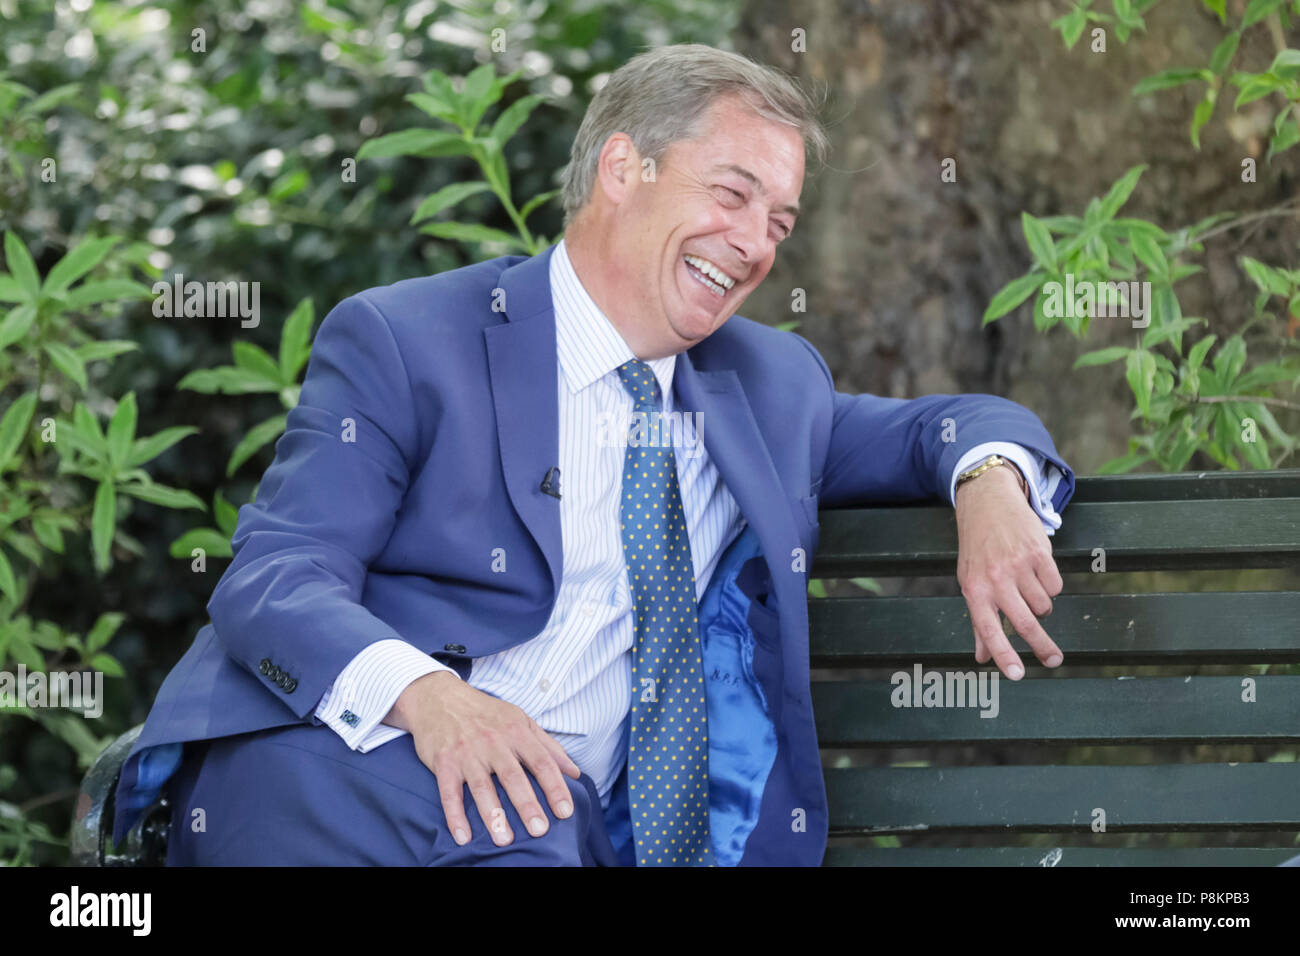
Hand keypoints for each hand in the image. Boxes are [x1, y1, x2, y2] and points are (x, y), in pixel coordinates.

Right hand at [384, 671, 581, 846]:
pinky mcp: (444, 762)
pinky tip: (463, 837)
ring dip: (493, 815)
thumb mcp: (521, 720)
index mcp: (516, 731)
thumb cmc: (486, 713)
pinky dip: (455, 815)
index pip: (541, 761)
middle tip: (540, 830)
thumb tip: (575, 773)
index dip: (555, 787)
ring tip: (505, 840)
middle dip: (527, 804)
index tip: (565, 812)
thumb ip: (549, 747)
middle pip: (513, 776)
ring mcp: (467, 752)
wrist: (439, 698)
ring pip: (481, 787)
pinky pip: (449, 792)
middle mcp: (493, 742)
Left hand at [954, 463, 1063, 679]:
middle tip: (1055, 661)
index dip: (1004, 655)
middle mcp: (996, 579)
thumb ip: (979, 622)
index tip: (1018, 675)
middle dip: (1043, 647)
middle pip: (1025, 623)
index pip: (989, 630)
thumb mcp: (970, 582)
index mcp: (975, 589)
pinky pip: (1056, 586)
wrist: (988, 503)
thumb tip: (982, 658)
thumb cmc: (977, 549)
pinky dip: (1050, 586)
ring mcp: (1019, 565)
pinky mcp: (1040, 553)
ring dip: (1041, 607)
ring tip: (1027, 589)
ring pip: (1044, 606)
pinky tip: (1037, 572)